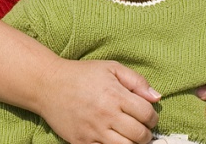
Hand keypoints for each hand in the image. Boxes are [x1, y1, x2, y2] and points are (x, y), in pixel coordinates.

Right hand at [39, 59, 159, 143]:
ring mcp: (93, 131)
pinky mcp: (81, 143)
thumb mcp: (112, 68)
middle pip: (139, 135)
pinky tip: (114, 139)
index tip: (149, 116)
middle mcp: (105, 115)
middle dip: (147, 134)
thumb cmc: (82, 74)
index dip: (153, 117)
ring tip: (131, 136)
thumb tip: (156, 97)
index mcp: (115, 95)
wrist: (49, 85)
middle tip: (143, 129)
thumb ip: (137, 81)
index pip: (146, 113)